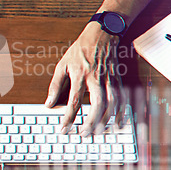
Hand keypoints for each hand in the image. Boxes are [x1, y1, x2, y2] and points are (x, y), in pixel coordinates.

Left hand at [45, 22, 125, 136]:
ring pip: (112, 103)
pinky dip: (121, 113)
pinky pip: (122, 99)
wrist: (101, 35)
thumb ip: (55, 85)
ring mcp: (109, 79)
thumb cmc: (80, 50)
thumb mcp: (62, 64)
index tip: (64, 129)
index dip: (68, 117)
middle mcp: (95, 78)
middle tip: (84, 134)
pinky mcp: (117, 80)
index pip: (73, 100)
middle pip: (97, 104)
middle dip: (91, 122)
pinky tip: (118, 123)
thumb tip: (49, 103)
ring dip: (106, 120)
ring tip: (99, 132)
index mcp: (80, 74)